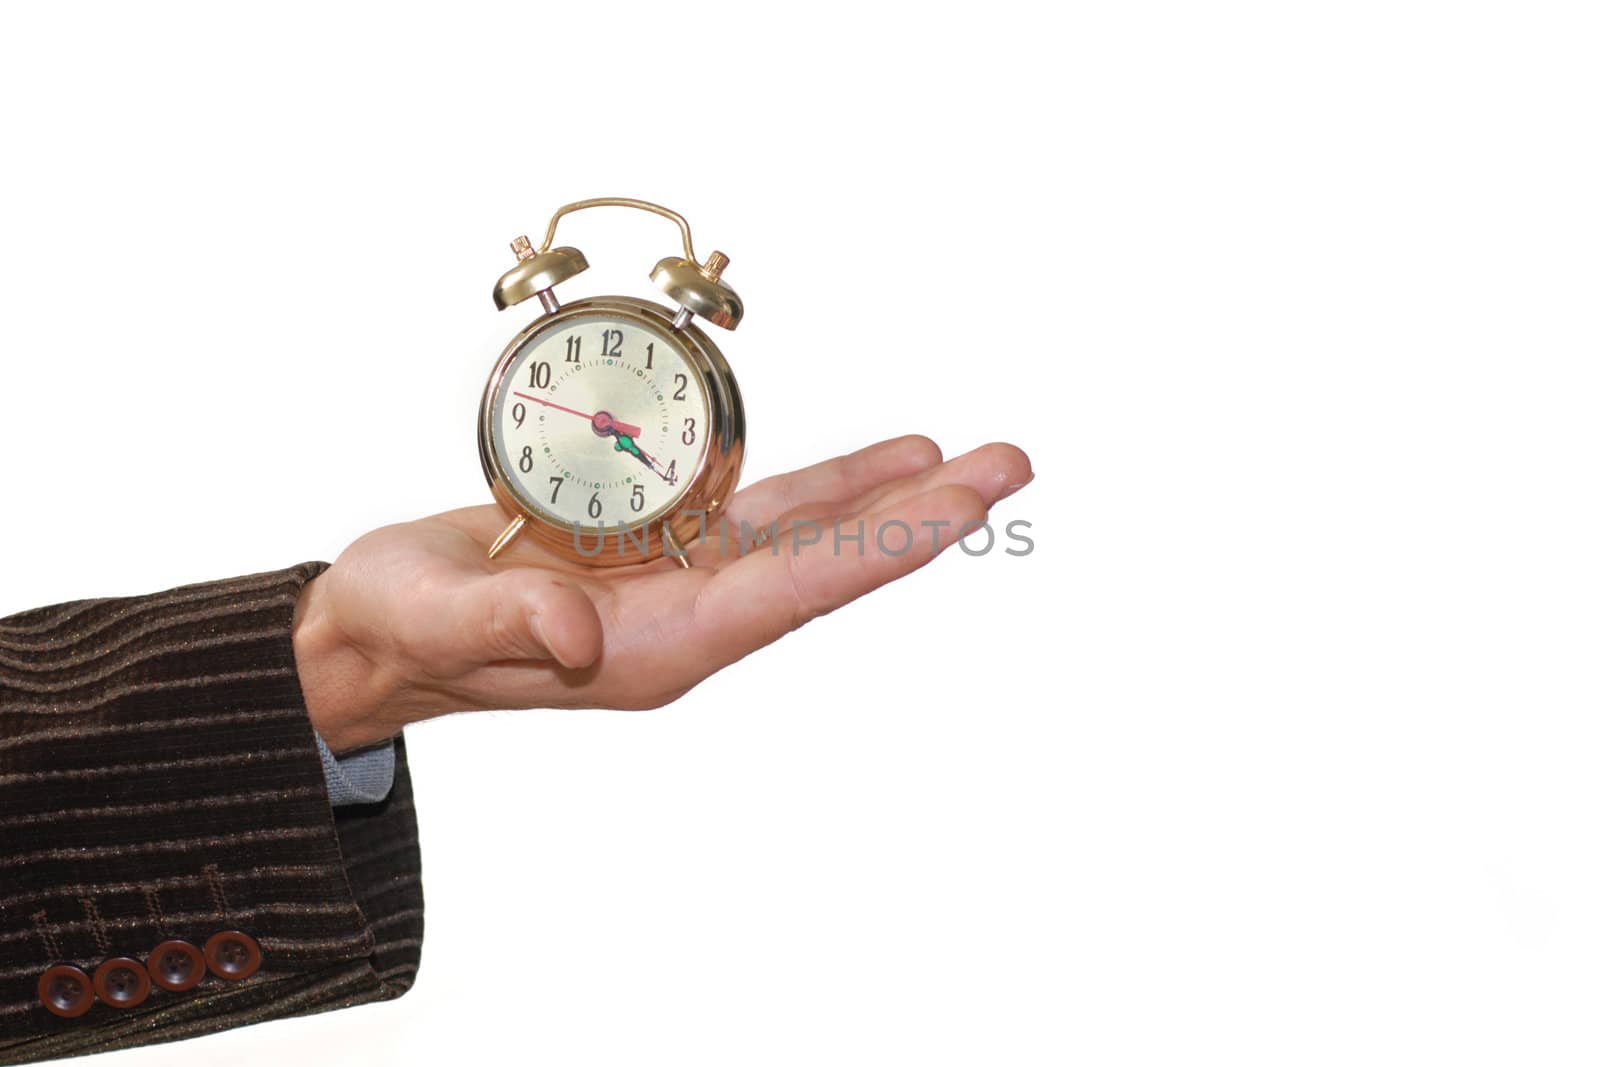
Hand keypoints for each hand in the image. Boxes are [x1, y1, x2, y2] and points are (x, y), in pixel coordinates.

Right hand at [293, 435, 1032, 751]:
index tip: (961, 507)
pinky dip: (826, 484)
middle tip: (1009, 466)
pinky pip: (760, 508)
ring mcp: (682, 581)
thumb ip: (502, 619)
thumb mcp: (432, 616)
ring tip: (970, 457)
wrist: (380, 629)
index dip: (879, 545)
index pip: (792, 593)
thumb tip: (581, 631)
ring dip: (890, 493)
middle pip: (826, 561)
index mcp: (657, 646)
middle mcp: (691, 617)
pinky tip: (884, 461)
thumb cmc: (397, 628)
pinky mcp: (660, 543)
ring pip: (807, 532)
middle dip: (918, 515)